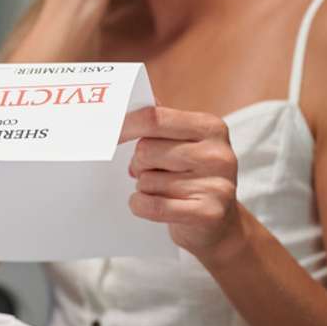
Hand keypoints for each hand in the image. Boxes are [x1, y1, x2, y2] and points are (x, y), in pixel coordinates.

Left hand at [120, 106, 244, 262]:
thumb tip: (126, 101)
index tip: (106, 134)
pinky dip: (140, 205)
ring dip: (145, 187)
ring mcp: (217, 184)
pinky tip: (149, 204)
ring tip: (163, 190)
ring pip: (147, 180)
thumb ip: (159, 123)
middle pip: (146, 150)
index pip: (154, 119)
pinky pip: (152, 206)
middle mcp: (218, 154)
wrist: (219, 224)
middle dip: (139, 163)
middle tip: (151, 171)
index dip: (124, 126)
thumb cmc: (191, 176)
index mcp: (211, 127)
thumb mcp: (184, 142)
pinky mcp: (209, 213)